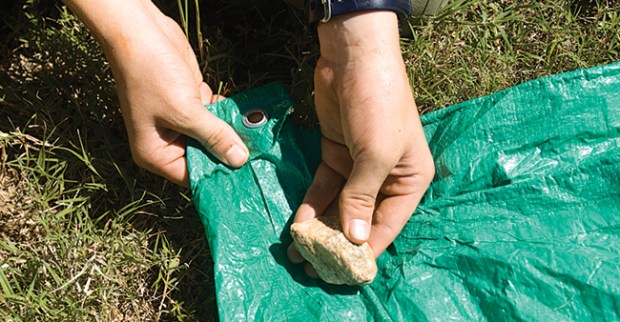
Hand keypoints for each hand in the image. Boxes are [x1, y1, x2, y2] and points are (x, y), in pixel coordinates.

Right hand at [64, 0, 248, 185]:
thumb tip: (239, 160)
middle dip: (228, 151)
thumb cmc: (151, 75)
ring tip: (257, 133)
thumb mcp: (185, 111)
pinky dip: (226, 112)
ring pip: (212, 134)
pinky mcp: (190, 102)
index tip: (247, 176)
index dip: (218, 175)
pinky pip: (213, 115)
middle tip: (259, 155)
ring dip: (231, 130)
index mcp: (155, 154)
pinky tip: (246, 112)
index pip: (192, 176)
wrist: (140, 32)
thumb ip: (214, 136)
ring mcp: (179, 121)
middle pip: (205, 156)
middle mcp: (167, 142)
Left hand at [289, 12, 434, 272]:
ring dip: (320, 226)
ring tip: (298, 252)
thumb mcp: (377, 155)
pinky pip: (324, 186)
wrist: (354, 58)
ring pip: (340, 205)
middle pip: (361, 218)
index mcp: (410, 180)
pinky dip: (312, 203)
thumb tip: (354, 239)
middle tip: (313, 265)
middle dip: (337, 241)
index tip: (343, 272)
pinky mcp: (336, 154)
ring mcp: (359, 166)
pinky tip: (298, 222)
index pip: (388, 225)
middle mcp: (386, 177)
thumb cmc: (379, 107)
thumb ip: (362, 198)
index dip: (367, 250)